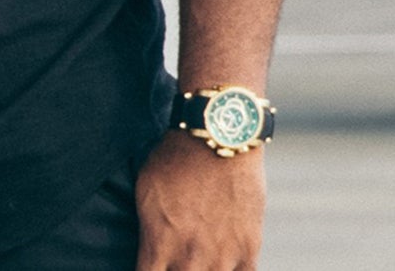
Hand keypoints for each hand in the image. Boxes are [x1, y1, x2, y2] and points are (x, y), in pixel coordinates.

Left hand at [135, 129, 264, 269]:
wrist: (217, 138)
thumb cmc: (175, 159)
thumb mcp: (145, 194)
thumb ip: (148, 230)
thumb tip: (149, 248)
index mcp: (158, 244)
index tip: (149, 268)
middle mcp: (189, 258)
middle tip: (178, 260)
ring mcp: (221, 257)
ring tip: (198, 261)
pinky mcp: (248, 249)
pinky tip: (223, 266)